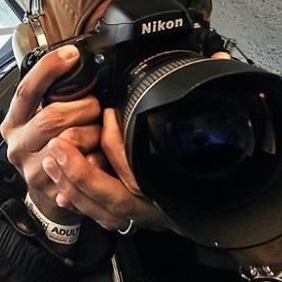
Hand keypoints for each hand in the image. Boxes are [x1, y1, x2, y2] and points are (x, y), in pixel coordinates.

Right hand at [0, 45, 100, 224]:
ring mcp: (33, 170)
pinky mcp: (51, 190)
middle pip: (52, 117)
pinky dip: (98, 158)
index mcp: (14, 122)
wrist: (46, 191)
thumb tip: (74, 61)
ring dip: (92, 134)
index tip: (71, 54)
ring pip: (70, 142)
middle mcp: (18, 145)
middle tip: (95, 107)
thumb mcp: (39, 117)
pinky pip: (84, 167)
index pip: (27, 90)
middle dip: (83, 108)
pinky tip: (98, 155)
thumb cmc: (47, 146)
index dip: (49, 69)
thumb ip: (50, 96)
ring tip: (96, 133)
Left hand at [40, 50, 235, 232]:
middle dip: (83, 174)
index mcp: (177, 188)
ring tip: (53, 160)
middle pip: (114, 199)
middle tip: (58, 148)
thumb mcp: (221, 137)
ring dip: (74, 185)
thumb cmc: (222, 174)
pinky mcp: (133, 221)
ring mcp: (144, 218)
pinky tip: (61, 188)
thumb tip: (218, 61)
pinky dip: (80, 202)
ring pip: (103, 211)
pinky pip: (101, 217)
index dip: (120, 145)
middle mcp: (159, 208)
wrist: (228, 213)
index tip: (106, 116)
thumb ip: (216, 99)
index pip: (142, 171)